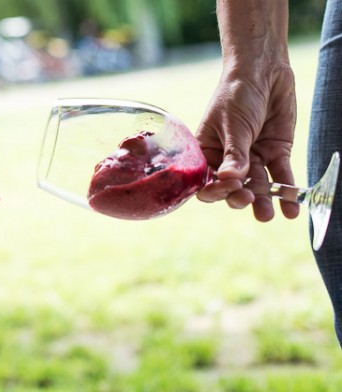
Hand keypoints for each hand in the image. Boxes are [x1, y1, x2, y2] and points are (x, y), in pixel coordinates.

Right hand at [196, 62, 299, 221]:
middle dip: (240, 197)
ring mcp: (253, 157)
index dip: (216, 190)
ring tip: (268, 215)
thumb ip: (234, 153)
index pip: (207, 181)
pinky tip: (291, 208)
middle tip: (248, 199)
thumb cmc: (236, 93)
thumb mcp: (232, 123)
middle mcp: (228, 160)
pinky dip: (286, 190)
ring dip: (263, 201)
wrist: (263, 70)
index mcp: (207, 153)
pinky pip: (280, 176)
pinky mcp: (276, 153)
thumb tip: (230, 180)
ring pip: (257, 186)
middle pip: (232, 188)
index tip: (229, 187)